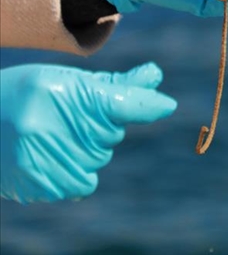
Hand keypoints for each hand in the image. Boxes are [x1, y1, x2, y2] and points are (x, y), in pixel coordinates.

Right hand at [0, 63, 176, 203]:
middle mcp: (60, 127)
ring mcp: (51, 159)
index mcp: (68, 93)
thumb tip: (155, 75)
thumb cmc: (27, 94)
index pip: (121, 102)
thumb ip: (114, 85)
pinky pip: (84, 184)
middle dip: (97, 126)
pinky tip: (50, 157)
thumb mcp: (67, 80)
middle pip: (111, 134)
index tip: (167, 106)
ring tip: (48, 137)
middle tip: (62, 117)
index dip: (146, 104)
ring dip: (84, 150)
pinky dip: (74, 173)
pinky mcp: (43, 185)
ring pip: (99, 158)